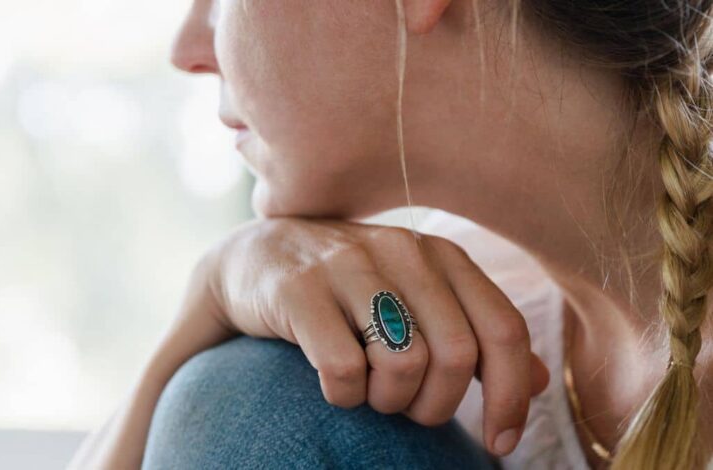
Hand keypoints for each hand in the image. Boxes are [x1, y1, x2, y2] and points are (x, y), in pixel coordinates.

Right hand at [199, 217, 548, 455]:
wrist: (258, 257)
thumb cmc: (350, 288)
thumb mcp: (418, 299)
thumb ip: (476, 334)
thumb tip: (538, 379)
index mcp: (441, 255)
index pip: (503, 329)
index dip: (511, 396)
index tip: (499, 441)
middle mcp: (401, 250)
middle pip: (456, 356)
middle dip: (439, 405)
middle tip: (411, 412)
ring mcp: (348, 265)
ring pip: (404, 363)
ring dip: (391, 402)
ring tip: (372, 395)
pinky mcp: (299, 289)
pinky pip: (343, 369)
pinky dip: (344, 397)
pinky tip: (335, 387)